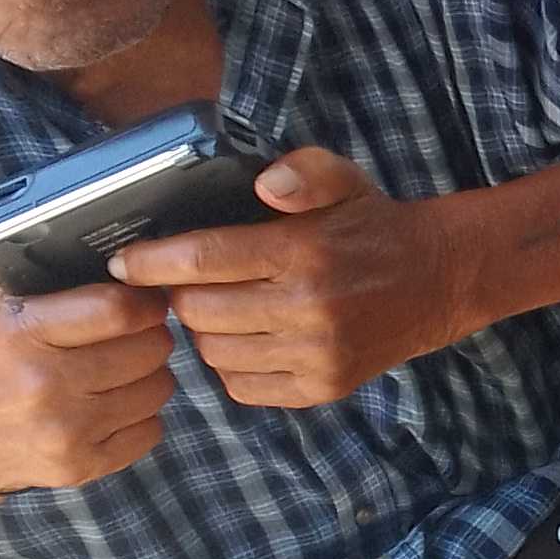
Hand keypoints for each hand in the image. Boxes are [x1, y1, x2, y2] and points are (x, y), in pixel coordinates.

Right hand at [0, 271, 177, 493]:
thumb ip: (36, 266)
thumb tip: (102, 241)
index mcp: (25, 333)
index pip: (118, 310)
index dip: (144, 301)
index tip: (145, 299)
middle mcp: (46, 384)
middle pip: (150, 349)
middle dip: (150, 335)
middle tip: (134, 334)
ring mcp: (65, 431)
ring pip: (159, 389)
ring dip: (150, 375)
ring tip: (121, 368)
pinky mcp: (80, 465)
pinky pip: (151, 431)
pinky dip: (142, 416)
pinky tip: (112, 404)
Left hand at [111, 147, 468, 408]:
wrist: (437, 282)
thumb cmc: (372, 227)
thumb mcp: (344, 179)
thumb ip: (304, 171)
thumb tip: (267, 184)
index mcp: (304, 252)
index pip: (202, 260)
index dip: (149, 262)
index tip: (122, 262)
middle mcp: (309, 308)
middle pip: (198, 311)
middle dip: (178, 295)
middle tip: (184, 282)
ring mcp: (316, 355)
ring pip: (214, 352)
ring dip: (203, 330)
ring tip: (217, 309)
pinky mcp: (321, 388)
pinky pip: (242, 386)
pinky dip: (230, 364)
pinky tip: (244, 339)